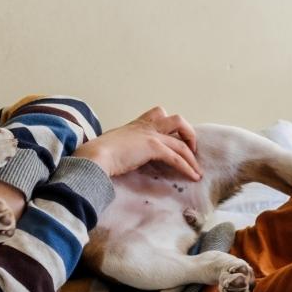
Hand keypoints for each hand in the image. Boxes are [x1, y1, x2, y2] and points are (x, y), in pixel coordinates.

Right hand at [75, 106, 201, 179]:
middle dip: (188, 134)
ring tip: (196, 169)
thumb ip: (122, 148)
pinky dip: (187, 167)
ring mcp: (151, 135)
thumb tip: (121, 159)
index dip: (170, 125)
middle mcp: (146, 126)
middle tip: (190, 150)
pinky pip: (177, 158)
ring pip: (181, 142)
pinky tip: (193, 176)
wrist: (95, 156)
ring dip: (192, 156)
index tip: (176, 139)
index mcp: (136, 125)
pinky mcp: (153, 148)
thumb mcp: (113, 145)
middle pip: (177, 120)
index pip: (159, 114)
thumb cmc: (98, 154)